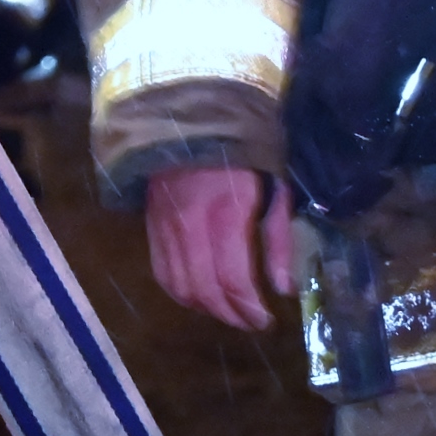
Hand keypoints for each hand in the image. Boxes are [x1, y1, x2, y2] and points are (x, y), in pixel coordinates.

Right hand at [142, 164, 294, 332]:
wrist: (193, 113)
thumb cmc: (246, 149)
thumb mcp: (275, 186)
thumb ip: (279, 238)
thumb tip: (284, 289)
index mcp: (226, 210)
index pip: (232, 277)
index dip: (249, 308)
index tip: (267, 320)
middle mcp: (189, 223)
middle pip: (203, 290)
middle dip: (229, 315)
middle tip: (251, 322)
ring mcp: (165, 225)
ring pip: (177, 287)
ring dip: (205, 308)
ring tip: (230, 311)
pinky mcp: (150, 224)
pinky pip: (161, 271)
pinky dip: (181, 292)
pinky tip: (201, 295)